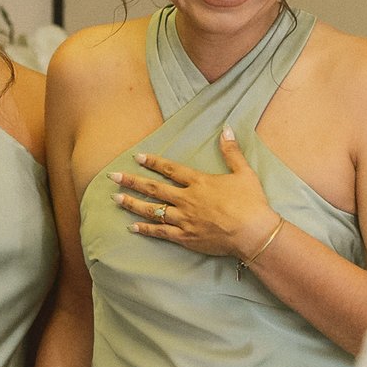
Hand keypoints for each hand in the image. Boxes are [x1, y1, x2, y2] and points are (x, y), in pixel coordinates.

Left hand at [111, 125, 279, 259]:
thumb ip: (232, 151)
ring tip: (115, 199)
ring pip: (152, 210)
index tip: (137, 157)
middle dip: (131, 182)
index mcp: (199, 182)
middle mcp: (187, 199)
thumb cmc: (251, 203)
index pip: (170, 169)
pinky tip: (132, 227)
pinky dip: (146, 229)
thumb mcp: (244, 172)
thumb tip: (227, 129)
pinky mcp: (185, 237)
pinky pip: (161, 232)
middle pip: (154, 188)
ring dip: (132, 204)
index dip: (152, 162)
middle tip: (113, 177)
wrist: (252, 233)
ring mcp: (184, 219)